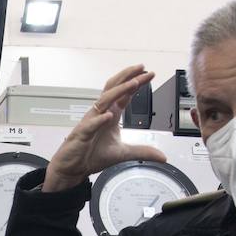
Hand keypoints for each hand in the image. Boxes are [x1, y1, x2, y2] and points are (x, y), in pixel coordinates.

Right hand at [42, 65, 166, 191]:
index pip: (125, 94)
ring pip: (104, 101)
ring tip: (133, 83)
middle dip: (128, 77)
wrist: (73, 168)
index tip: (150, 74)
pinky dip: (100, 119)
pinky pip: (90, 124)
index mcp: (110, 115)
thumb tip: (162, 157)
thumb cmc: (92, 155)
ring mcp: (90, 122)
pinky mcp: (82, 134)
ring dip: (119, 91)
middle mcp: (101, 114)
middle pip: (114, 89)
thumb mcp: (123, 154)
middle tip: (142, 68)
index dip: (137, 83)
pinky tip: (109, 116)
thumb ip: (142, 152)